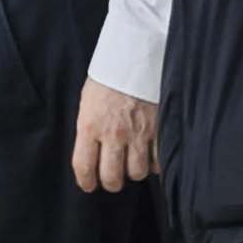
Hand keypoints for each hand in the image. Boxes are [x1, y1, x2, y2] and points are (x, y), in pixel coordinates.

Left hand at [72, 78, 158, 193]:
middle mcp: (113, 134)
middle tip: (113, 178)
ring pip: (136, 173)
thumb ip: (89, 128)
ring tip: (132, 164)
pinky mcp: (158, 130)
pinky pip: (157, 160)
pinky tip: (150, 156)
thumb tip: (90, 152)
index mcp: (90, 126)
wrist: (136, 56)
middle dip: (111, 182)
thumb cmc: (109, 77)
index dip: (86, 182)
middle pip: (112, 177)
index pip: (83, 167)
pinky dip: (154, 163)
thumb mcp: (88, 102)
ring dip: (134, 172)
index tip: (89, 185)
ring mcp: (138, 134)